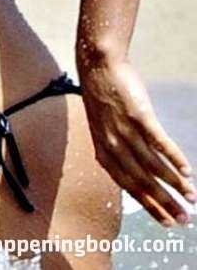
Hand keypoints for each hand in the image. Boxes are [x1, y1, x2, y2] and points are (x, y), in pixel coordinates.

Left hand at [79, 57, 195, 225]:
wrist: (98, 64)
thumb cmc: (103, 96)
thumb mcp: (102, 129)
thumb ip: (116, 151)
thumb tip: (136, 172)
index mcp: (104, 153)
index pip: (129, 187)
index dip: (149, 206)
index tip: (165, 222)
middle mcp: (113, 146)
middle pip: (143, 182)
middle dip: (165, 203)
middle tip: (184, 219)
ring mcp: (125, 131)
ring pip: (153, 166)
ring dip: (175, 183)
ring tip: (191, 196)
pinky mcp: (138, 115)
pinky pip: (159, 142)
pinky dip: (174, 158)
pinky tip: (187, 171)